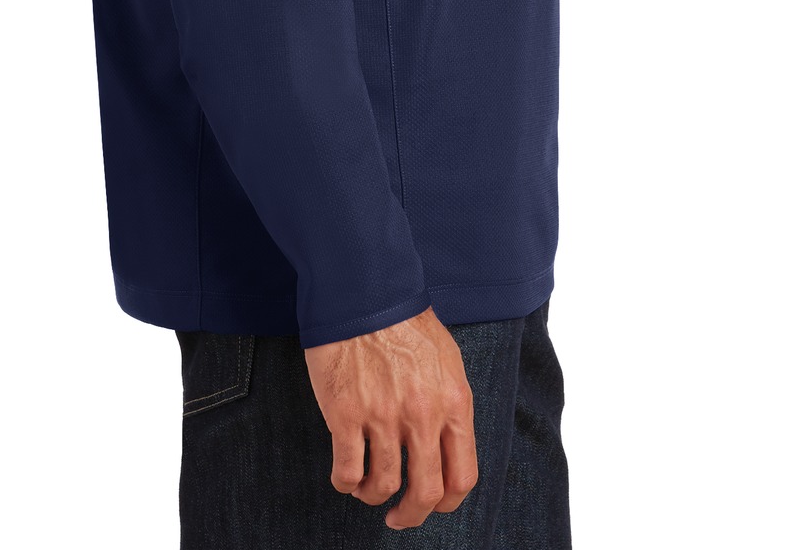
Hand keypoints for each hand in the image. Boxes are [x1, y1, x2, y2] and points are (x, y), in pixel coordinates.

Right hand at [303, 305, 477, 529]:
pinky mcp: (347, 413)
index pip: (463, 475)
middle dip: (411, 515)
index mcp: (454, 402)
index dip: (448, 502)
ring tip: (366, 490)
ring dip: (374, 496)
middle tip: (398, 517)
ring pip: (384, 486)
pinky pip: (348, 471)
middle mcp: (423, 414)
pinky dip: (346, 483)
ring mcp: (384, 415)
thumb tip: (447, 443)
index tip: (433, 505)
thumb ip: (449, 403)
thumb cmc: (403, 320)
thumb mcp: (446, 360)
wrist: (363, 291)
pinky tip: (345, 476)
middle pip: (426, 493)